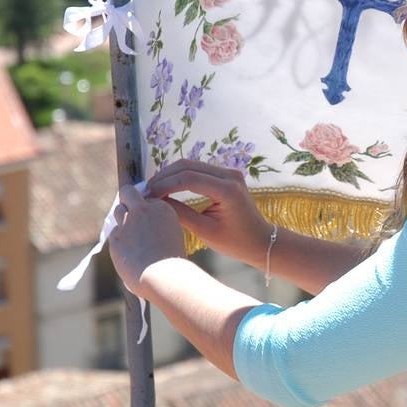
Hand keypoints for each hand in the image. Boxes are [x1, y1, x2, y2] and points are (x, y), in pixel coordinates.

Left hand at [108, 184, 187, 299]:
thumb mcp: (172, 235)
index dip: (146, 208)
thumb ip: (158, 226)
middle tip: (129, 207)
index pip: (148, 199)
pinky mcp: (115, 238)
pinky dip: (119, 242)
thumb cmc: (172, 261)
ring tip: (131, 235)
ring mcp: (128, 223)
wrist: (164, 276)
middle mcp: (144, 210)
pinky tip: (129, 253)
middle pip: (128, 193)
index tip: (146, 216)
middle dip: (127, 197)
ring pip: (118, 210)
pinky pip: (114, 234)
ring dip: (122, 219)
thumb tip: (145, 229)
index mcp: (162, 208)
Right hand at [143, 160, 271, 266]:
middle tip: (146, 191)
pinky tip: (167, 186)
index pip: (188, 178)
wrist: (260, 241)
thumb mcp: (205, 232)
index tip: (147, 196)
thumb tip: (155, 202)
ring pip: (192, 164)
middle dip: (164, 177)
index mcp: (227, 190)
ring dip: (170, 174)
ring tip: (153, 189)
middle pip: (188, 166)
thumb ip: (180, 214)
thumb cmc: (235, 242)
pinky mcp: (226, 175)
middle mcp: (229, 175)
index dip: (164, 184)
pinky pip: (199, 169)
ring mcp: (229, 172)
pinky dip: (180, 176)